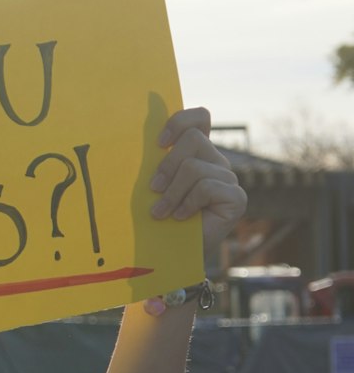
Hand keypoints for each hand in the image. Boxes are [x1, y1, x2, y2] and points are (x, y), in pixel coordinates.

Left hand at [148, 107, 246, 262]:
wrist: (172, 254)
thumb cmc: (159, 218)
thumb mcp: (154, 185)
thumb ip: (154, 161)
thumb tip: (136, 136)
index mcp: (198, 153)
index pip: (200, 118)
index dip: (181, 121)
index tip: (159, 143)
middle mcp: (216, 162)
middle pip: (193, 140)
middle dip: (167, 165)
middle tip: (153, 189)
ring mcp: (229, 180)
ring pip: (195, 167)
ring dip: (172, 192)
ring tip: (161, 212)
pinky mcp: (237, 198)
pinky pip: (207, 187)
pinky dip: (188, 203)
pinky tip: (181, 217)